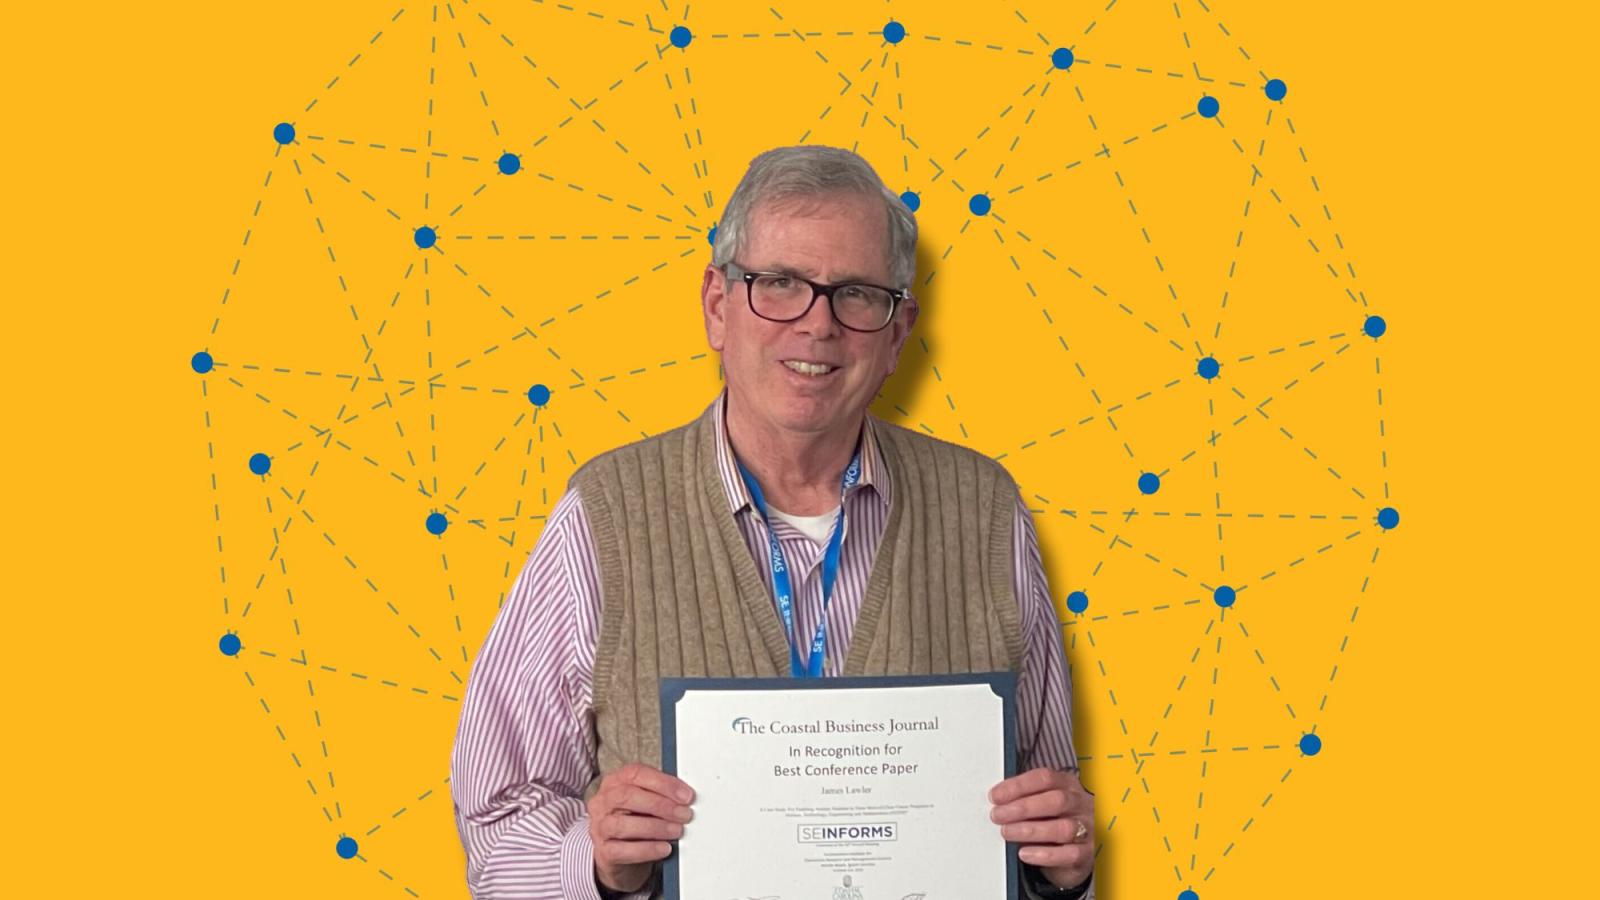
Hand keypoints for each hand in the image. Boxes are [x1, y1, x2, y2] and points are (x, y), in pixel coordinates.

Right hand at [586, 762, 694, 893]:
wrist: (618, 855)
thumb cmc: (635, 822)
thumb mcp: (645, 803)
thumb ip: (660, 795)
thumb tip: (685, 797)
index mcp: (614, 782)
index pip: (635, 774)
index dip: (663, 783)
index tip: (685, 795)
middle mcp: (602, 802)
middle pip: (627, 796)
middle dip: (660, 805)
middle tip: (684, 814)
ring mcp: (599, 827)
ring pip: (622, 824)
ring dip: (655, 827)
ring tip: (676, 831)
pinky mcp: (603, 852)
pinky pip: (622, 850)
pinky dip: (646, 849)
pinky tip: (664, 848)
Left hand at [990, 766, 1095, 890]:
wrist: (1078, 849)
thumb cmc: (1054, 820)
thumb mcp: (1042, 804)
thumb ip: (1024, 799)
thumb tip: (997, 802)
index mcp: (1067, 785)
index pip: (1045, 778)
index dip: (1018, 786)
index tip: (996, 796)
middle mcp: (1080, 804)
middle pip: (1056, 801)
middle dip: (1023, 808)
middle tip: (998, 815)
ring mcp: (1088, 829)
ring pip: (1063, 828)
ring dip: (1031, 830)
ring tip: (1007, 832)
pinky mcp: (1087, 853)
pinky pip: (1069, 854)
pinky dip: (1044, 854)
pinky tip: (1025, 853)